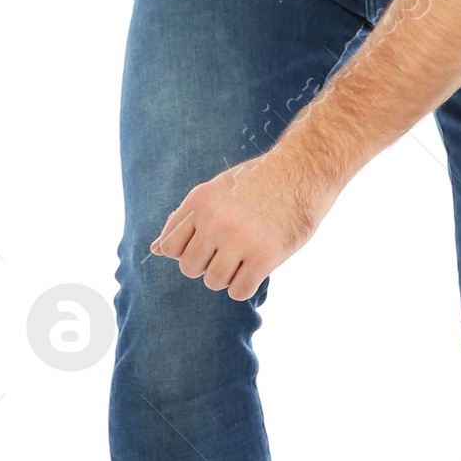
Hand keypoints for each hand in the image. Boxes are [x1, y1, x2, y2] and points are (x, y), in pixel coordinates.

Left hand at [150, 149, 339, 299]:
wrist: (304, 170)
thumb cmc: (259, 181)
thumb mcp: (216, 190)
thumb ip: (186, 219)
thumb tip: (155, 249)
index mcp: (199, 201)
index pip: (170, 246)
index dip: (187, 250)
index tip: (208, 242)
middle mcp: (215, 221)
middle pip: (190, 268)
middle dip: (207, 264)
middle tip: (229, 251)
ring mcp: (239, 240)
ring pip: (213, 281)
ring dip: (228, 276)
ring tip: (245, 258)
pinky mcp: (264, 256)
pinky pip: (239, 291)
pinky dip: (246, 286)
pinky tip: (256, 270)